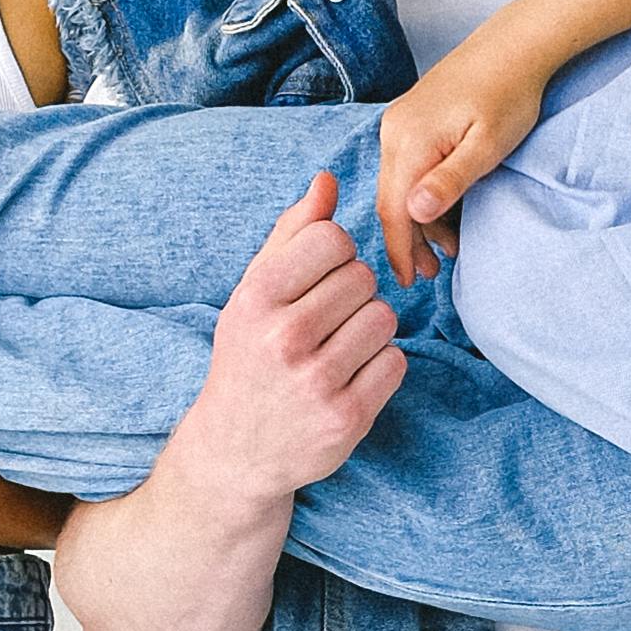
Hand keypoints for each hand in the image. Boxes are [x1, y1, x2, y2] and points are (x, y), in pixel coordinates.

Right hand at [178, 172, 406, 486]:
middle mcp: (284, 337)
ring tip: (338, 348)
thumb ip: (292, 234)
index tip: (318, 279)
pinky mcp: (347, 416)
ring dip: (369, 329)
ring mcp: (317, 380)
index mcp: (256, 298)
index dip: (334, 254)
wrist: (236, 451)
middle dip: (352, 294)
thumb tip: (327, 180)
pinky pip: (395, 362)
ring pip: (384, 318)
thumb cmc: (249, 357)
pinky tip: (349, 377)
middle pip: (362, 277)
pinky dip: (380, 366)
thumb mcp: (253, 293)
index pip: (331, 238)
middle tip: (325, 321)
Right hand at [373, 48, 546, 284]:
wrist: (514, 46)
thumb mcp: (486, 146)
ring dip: (419, 219)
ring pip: (399, 185)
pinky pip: (407, 167)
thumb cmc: (508, 96)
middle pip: (390, 200)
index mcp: (408, 141)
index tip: (408, 282)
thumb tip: (413, 213)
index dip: (400, 250)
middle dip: (409, 240)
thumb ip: (449, 181)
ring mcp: (400, 123)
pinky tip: (445, 211)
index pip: (393, 210)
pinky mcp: (412, 119)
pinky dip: (423, 195)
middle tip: (431, 273)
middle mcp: (394, 132)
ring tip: (447, 247)